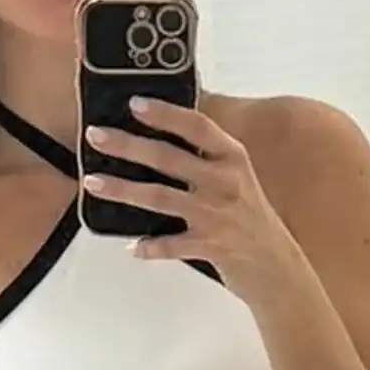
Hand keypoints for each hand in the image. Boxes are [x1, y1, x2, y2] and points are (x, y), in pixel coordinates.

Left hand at [82, 96, 301, 303]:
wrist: (277, 265)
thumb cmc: (249, 215)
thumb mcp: (236, 176)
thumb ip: (207, 155)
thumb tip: (165, 127)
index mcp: (233, 158)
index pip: (197, 126)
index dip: (166, 114)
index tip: (134, 104)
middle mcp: (225, 182)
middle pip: (169, 158)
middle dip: (128, 146)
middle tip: (95, 136)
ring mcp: (217, 215)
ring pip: (161, 198)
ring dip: (123, 190)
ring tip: (92, 182)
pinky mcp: (211, 247)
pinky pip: (171, 245)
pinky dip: (150, 246)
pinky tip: (132, 246)